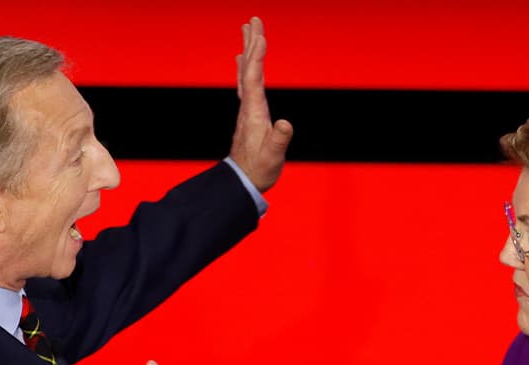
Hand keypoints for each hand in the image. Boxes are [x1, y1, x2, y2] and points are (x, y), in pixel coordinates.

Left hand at [229, 16, 292, 191]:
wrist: (243, 180)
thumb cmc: (260, 170)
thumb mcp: (273, 157)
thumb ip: (279, 139)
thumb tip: (285, 123)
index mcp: (255, 111)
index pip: (255, 77)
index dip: (257, 55)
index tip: (260, 35)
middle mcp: (248, 106)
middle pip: (248, 68)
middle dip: (252, 43)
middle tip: (253, 20)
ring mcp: (247, 108)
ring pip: (246, 72)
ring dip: (248, 50)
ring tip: (248, 31)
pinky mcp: (249, 113)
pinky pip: (246, 82)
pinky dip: (246, 67)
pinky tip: (243, 60)